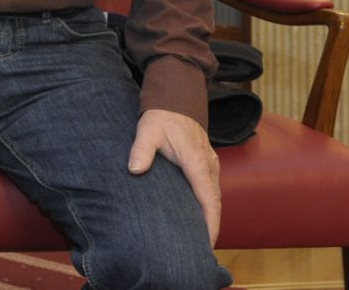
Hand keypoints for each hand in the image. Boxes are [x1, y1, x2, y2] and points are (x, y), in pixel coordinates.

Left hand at [129, 108, 220, 243]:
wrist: (176, 98)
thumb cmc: (162, 116)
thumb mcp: (148, 130)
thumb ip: (141, 150)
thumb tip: (134, 169)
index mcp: (196, 162)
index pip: (208, 199)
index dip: (210, 223)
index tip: (207, 243)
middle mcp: (208, 166)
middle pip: (214, 203)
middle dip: (211, 226)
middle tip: (200, 249)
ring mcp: (210, 164)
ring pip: (214, 196)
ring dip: (209, 216)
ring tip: (198, 238)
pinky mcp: (206, 163)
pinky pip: (210, 189)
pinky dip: (207, 205)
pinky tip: (197, 215)